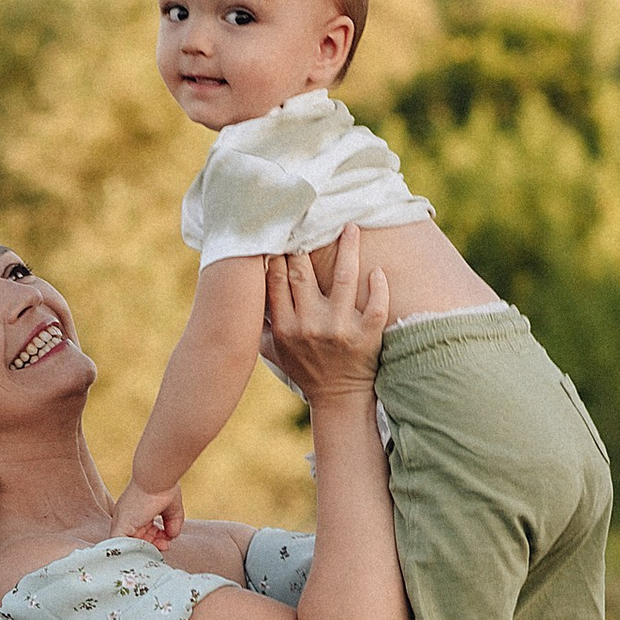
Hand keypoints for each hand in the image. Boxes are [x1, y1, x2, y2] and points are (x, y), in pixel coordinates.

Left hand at [112, 479, 184, 547]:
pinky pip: (122, 547)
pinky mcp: (121, 526)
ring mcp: (122, 520)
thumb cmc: (164, 486)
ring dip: (148, 549)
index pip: (144, 531)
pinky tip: (150, 548)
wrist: (157, 477)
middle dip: (154, 545)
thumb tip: (172, 536)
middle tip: (166, 544)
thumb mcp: (171, 509)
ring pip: (130, 545)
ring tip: (163, 545)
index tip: (168, 538)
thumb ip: (173, 524)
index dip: (156, 538)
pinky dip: (136, 551)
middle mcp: (127, 516)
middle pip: (137, 539)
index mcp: (136, 510)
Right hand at [265, 224, 388, 403]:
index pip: (276, 279)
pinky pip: (375, 304)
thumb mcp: (273, 350)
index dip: (277, 253)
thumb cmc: (305, 369)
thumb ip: (260, 321)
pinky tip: (376, 269)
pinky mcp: (366, 336)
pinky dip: (377, 285)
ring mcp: (339, 329)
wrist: (338, 399)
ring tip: (351, 227)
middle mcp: (309, 325)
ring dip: (348, 249)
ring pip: (344, 278)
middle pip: (303, 273)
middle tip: (310, 220)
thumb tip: (243, 290)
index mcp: (284, 327)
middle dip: (305, 245)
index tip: (281, 231)